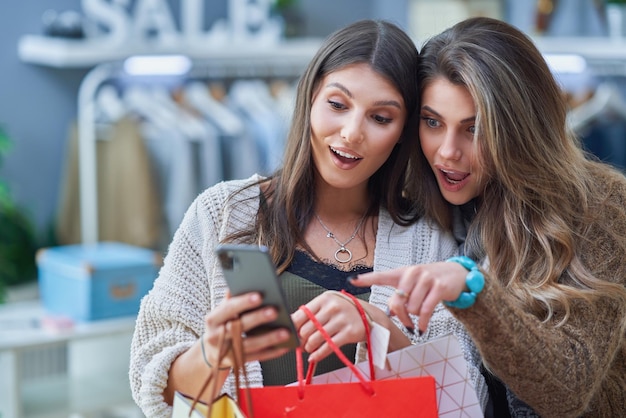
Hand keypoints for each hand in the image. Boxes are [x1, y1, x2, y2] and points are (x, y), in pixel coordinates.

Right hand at [202, 292, 290, 367]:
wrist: (210, 353)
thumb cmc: (221, 325)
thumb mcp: (220, 312)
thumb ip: (231, 299)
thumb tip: (241, 280)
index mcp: (213, 319)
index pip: (229, 308)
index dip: (243, 302)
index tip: (259, 296)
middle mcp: (216, 336)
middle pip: (240, 327)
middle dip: (258, 318)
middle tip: (276, 311)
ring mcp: (226, 352)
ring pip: (250, 345)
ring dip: (269, 338)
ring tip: (287, 332)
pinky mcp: (237, 363)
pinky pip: (257, 358)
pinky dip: (271, 353)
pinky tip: (285, 347)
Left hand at [291, 291, 367, 362]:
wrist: (368, 315)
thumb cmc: (343, 311)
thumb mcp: (328, 305)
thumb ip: (311, 313)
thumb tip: (291, 326)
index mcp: (324, 299)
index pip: (301, 314)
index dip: (293, 327)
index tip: (292, 334)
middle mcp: (332, 307)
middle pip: (306, 329)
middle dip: (301, 340)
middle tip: (301, 344)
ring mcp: (341, 320)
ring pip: (315, 339)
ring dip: (309, 348)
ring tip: (309, 349)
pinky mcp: (349, 333)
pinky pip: (328, 347)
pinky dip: (318, 355)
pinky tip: (314, 357)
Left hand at [350, 262, 466, 332]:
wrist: (456, 274)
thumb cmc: (430, 281)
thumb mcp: (413, 283)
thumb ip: (400, 294)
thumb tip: (391, 312)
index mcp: (402, 272)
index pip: (381, 276)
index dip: (366, 279)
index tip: (352, 281)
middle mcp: (412, 273)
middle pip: (396, 301)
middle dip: (401, 316)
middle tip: (406, 322)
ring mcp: (426, 279)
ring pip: (411, 308)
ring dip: (414, 317)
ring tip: (419, 315)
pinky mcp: (438, 288)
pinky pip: (425, 311)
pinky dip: (422, 323)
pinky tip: (422, 328)